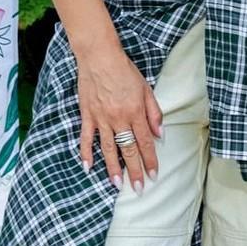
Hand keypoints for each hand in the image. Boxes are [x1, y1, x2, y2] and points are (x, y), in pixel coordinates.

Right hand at [75, 41, 161, 190]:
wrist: (99, 57)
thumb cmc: (124, 71)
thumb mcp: (145, 89)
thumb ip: (153, 112)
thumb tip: (160, 134)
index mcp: (135, 112)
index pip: (145, 142)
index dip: (150, 160)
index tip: (154, 175)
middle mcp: (119, 118)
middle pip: (128, 150)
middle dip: (134, 170)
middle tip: (139, 188)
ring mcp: (101, 118)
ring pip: (108, 148)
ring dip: (113, 168)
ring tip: (117, 184)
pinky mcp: (87, 115)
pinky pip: (86, 138)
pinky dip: (86, 153)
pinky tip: (88, 167)